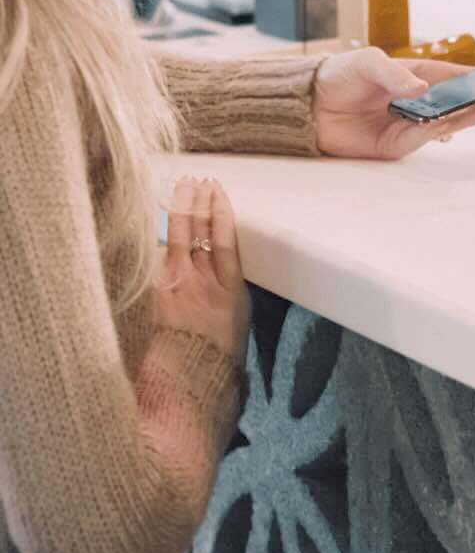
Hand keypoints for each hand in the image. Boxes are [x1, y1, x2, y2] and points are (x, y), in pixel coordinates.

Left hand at [153, 178, 248, 362]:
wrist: (192, 371)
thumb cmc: (223, 343)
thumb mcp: (240, 308)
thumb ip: (228, 278)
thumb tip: (219, 252)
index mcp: (229, 285)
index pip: (224, 237)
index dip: (220, 210)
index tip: (217, 190)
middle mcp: (202, 280)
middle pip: (199, 230)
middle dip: (198, 201)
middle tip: (198, 181)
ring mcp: (176, 284)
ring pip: (178, 237)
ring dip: (180, 209)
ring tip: (182, 188)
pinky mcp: (156, 291)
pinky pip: (159, 256)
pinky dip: (162, 236)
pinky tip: (163, 221)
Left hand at [313, 47, 474, 159]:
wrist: (307, 107)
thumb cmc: (339, 76)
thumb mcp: (367, 63)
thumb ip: (394, 74)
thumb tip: (420, 89)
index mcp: (419, 76)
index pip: (459, 78)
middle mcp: (421, 101)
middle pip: (464, 101)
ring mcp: (412, 123)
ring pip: (452, 120)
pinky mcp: (399, 144)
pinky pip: (427, 135)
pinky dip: (447, 128)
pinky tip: (463, 118)